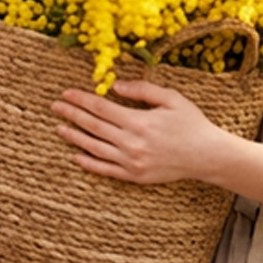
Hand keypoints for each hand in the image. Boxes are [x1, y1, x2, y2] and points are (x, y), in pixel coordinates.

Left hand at [52, 79, 225, 184]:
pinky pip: (105, 170)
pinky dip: (89, 163)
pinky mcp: (134, 176)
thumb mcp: (171, 98)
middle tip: (55, 106)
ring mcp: (131, 162)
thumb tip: (116, 86)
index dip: (81, 100)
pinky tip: (76, 156)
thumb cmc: (191, 123)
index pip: (101, 108)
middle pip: (93, 126)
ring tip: (59, 128)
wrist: (206, 156)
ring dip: (74, 137)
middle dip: (72, 115)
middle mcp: (131, 143)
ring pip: (94, 148)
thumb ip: (142, 89)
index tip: (66, 94)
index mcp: (138, 121)